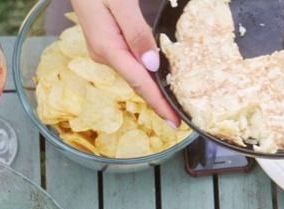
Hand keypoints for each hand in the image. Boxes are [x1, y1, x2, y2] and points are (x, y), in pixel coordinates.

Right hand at [70, 0, 180, 126]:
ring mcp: (103, 49)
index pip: (139, 82)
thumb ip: (136, 32)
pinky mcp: (106, 42)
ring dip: (153, 87)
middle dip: (159, 100)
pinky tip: (156, 76)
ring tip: (172, 101)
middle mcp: (104, 54)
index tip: (175, 123)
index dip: (158, 104)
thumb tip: (151, 65)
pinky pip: (129, 61)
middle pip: (137, 82)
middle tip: (180, 117)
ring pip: (133, 72)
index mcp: (108, 48)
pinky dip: (145, 71)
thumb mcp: (120, 2)